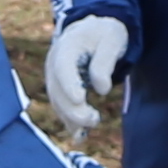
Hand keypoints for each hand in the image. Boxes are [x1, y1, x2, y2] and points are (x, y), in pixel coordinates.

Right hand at [42, 13, 131, 136]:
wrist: (93, 31)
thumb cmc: (105, 33)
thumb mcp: (112, 39)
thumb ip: (105, 62)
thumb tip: (102, 89)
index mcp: (66, 46)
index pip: (63, 67)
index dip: (69, 84)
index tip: (80, 99)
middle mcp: (54, 63)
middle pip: (57, 89)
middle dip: (72, 108)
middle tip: (93, 118)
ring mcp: (55, 77)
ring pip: (57, 102)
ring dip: (71, 117)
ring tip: (93, 122)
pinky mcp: (60, 89)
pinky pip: (62, 107)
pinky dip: (69, 121)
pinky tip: (80, 136)